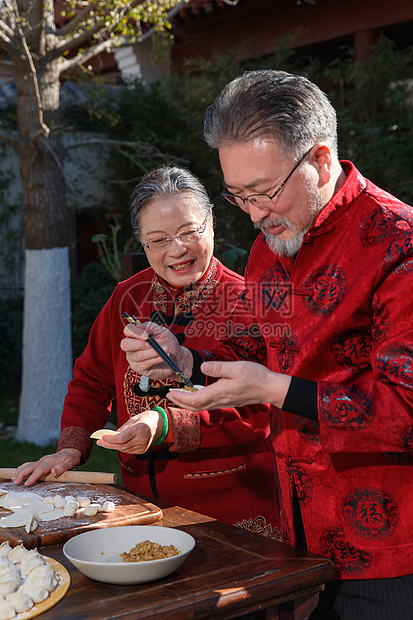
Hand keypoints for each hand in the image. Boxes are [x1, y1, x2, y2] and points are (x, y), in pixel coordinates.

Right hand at [12, 448, 81, 485]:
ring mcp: (41, 460)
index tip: (27, 483)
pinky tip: (17, 472)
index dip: (33, 476)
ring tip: (13, 479)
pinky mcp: (40, 461)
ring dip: (20, 471)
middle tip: (15, 482)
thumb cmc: (72, 459)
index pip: (41, 469)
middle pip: (31, 466)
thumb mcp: (71, 463)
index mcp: (51, 461)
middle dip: (22, 474)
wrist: (71, 451)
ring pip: (28, 465)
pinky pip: (29, 464)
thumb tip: (53, 472)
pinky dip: (22, 468)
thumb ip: (62, 468)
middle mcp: (44, 460)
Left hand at [96, 410, 162, 453]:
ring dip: (114, 447)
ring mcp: (143, 446)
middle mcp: (142, 439)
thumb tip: (110, 436)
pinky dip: (121, 448)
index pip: (121, 438)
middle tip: (99, 442)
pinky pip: (128, 450)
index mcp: (139, 429)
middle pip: (121, 445)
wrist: (160, 424)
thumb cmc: (145, 419)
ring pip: (124, 449)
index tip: (101, 438)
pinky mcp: (143, 450)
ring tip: (105, 443)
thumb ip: (122, 429)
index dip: (110, 439)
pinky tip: (115, 444)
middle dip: (109, 444)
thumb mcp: (133, 419)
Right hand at [120, 321, 192, 380]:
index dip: (135, 332)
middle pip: (125, 344)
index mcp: (135, 335)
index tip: (147, 335)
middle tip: (151, 344)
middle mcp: (131, 347)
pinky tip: (162, 357)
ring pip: (138, 355)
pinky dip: (155, 360)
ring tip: (165, 349)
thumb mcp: (161, 331)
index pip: (128, 331)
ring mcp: (133, 359)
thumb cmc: (166, 342)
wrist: (176, 356)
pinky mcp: (139, 369)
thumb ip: (150, 327)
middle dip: (139, 344)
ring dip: (153, 352)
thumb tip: (139, 326)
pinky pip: (144, 364)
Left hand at [167, 360, 291, 410]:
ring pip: (201, 407)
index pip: (194, 400)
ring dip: (187, 402)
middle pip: (195, 407)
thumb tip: (203, 367)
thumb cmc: (255, 376)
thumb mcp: (237, 367)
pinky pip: (207, 404)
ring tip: (177, 395)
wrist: (269, 388)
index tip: (169, 393)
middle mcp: (220, 400)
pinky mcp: (227, 401)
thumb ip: (219, 368)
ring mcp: (223, 402)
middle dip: (180, 402)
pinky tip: (195, 394)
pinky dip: (197, 401)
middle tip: (168, 395)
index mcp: (220, 392)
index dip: (180, 398)